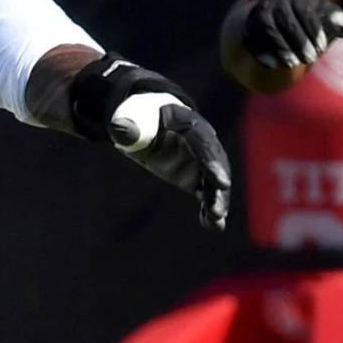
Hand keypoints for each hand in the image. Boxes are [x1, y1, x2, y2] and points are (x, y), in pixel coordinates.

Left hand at [70, 54, 232, 230]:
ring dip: (217, 200)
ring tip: (215, 220)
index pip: (201, 141)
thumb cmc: (140, 117)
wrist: (148, 122)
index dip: (210, 161)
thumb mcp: (131, 117)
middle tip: (218, 209)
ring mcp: (200, 160)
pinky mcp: (195, 176)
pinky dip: (209, 208)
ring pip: (214, 180)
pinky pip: (206, 193)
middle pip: (214, 162)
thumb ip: (127, 125)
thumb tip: (120, 129)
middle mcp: (201, 141)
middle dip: (217, 185)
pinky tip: (213, 225)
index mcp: (186, 121)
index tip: (221, 182)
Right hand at [241, 0, 342, 69]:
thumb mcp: (323, 16)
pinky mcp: (248, 32)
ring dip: (281, 48)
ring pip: (268, 30)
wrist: (276, 21)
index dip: (313, 29)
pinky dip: (261, 53)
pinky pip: (252, 41)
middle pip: (286, 21)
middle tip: (311, 58)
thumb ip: (336, 21)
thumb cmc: (307, 19)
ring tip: (293, 63)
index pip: (303, 10)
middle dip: (298, 41)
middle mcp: (273, 2)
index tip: (322, 46)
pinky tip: (273, 65)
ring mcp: (257, 16)